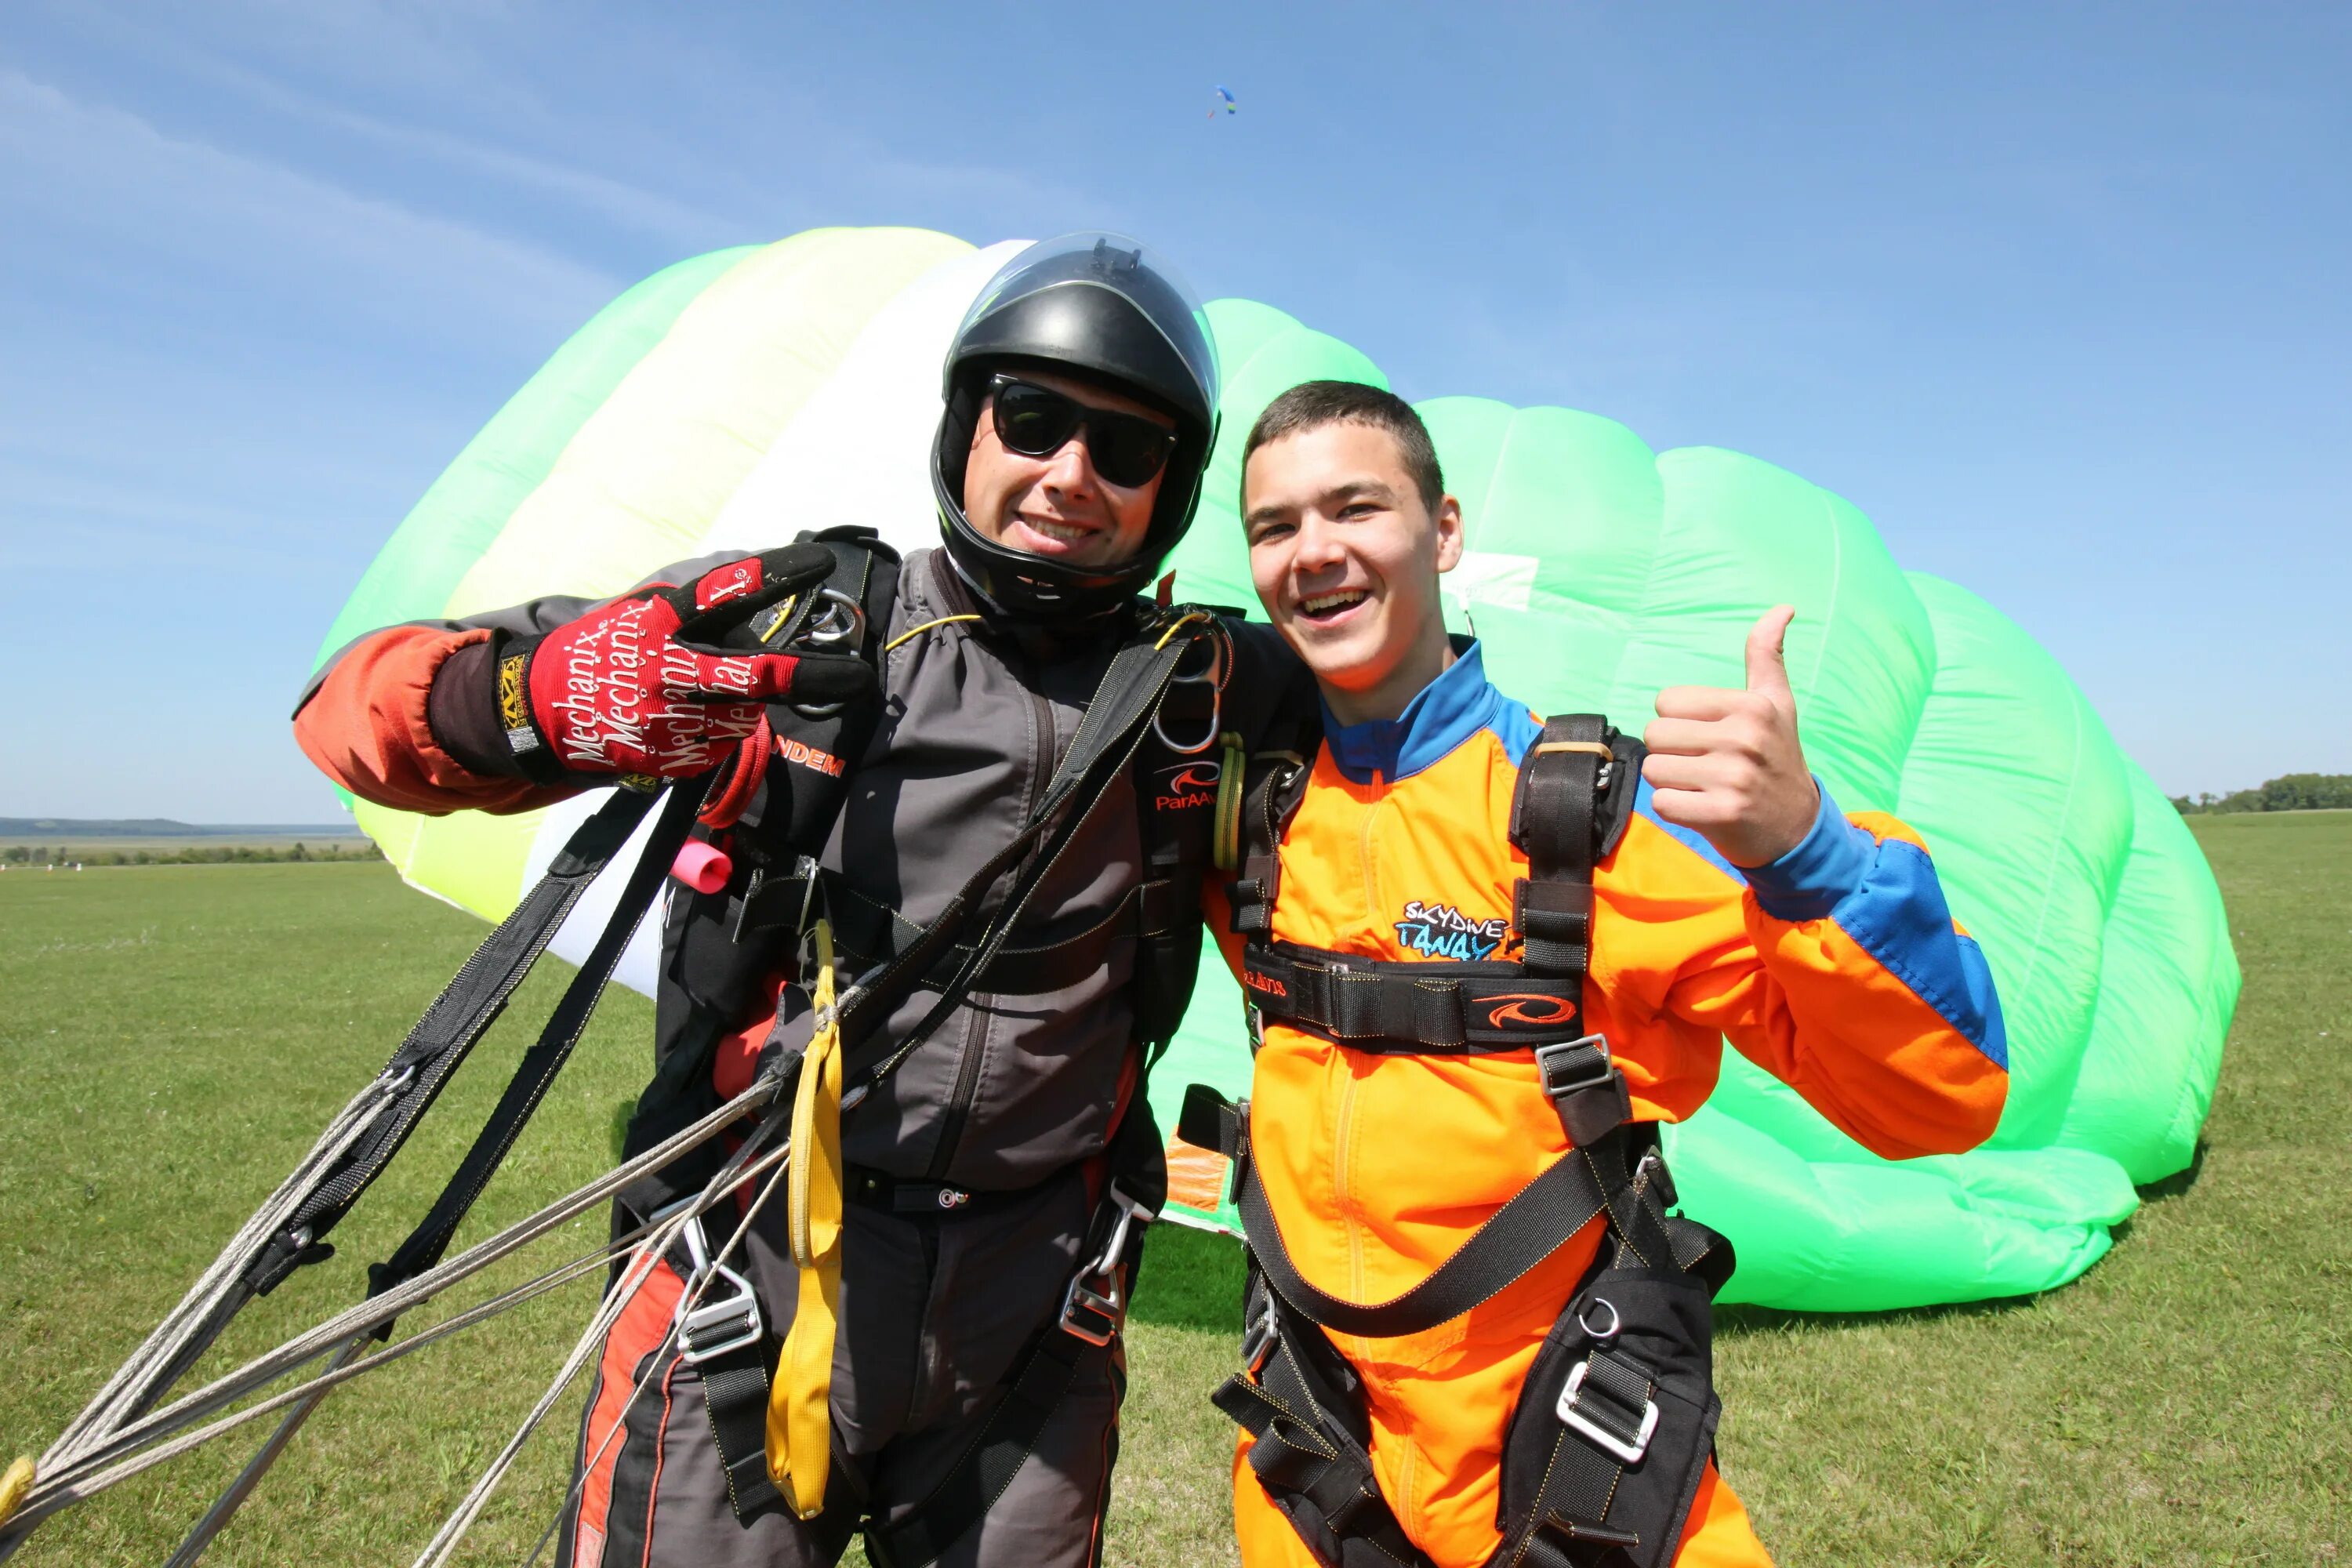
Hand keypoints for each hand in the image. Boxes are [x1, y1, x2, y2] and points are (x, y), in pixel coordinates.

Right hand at [504, 546, 874, 778]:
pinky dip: (720, 734)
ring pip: (747, 715)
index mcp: (661, 622)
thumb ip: (692, 613)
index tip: (820, 562)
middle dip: (813, 677)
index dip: (775, 574)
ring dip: (749, 706)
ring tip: (715, 696)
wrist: (538, 711)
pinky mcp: (668, 759)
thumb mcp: (638, 614)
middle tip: (859, 679)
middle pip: (755, 675)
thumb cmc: (602, 653)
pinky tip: (690, 723)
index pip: (726, 592)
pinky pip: (720, 746)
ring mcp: (669, 719)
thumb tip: (757, 602)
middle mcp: (668, 669)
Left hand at [1641, 606, 1817, 867]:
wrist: (1797, 827)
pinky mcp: (1720, 814)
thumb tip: (1783, 608)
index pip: (1666, 701)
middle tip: (1702, 763)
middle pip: (1654, 735)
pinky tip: (1701, 807)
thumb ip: (1767, 655)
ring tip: (1702, 784)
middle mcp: (1744, 738)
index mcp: (1752, 706)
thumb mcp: (1777, 703)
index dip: (1678, 721)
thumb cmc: (1778, 757)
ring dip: (1669, 781)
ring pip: (1653, 769)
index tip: (1707, 735)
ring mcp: (1733, 778)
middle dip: (1670, 752)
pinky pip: (1661, 803)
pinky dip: (1674, 808)